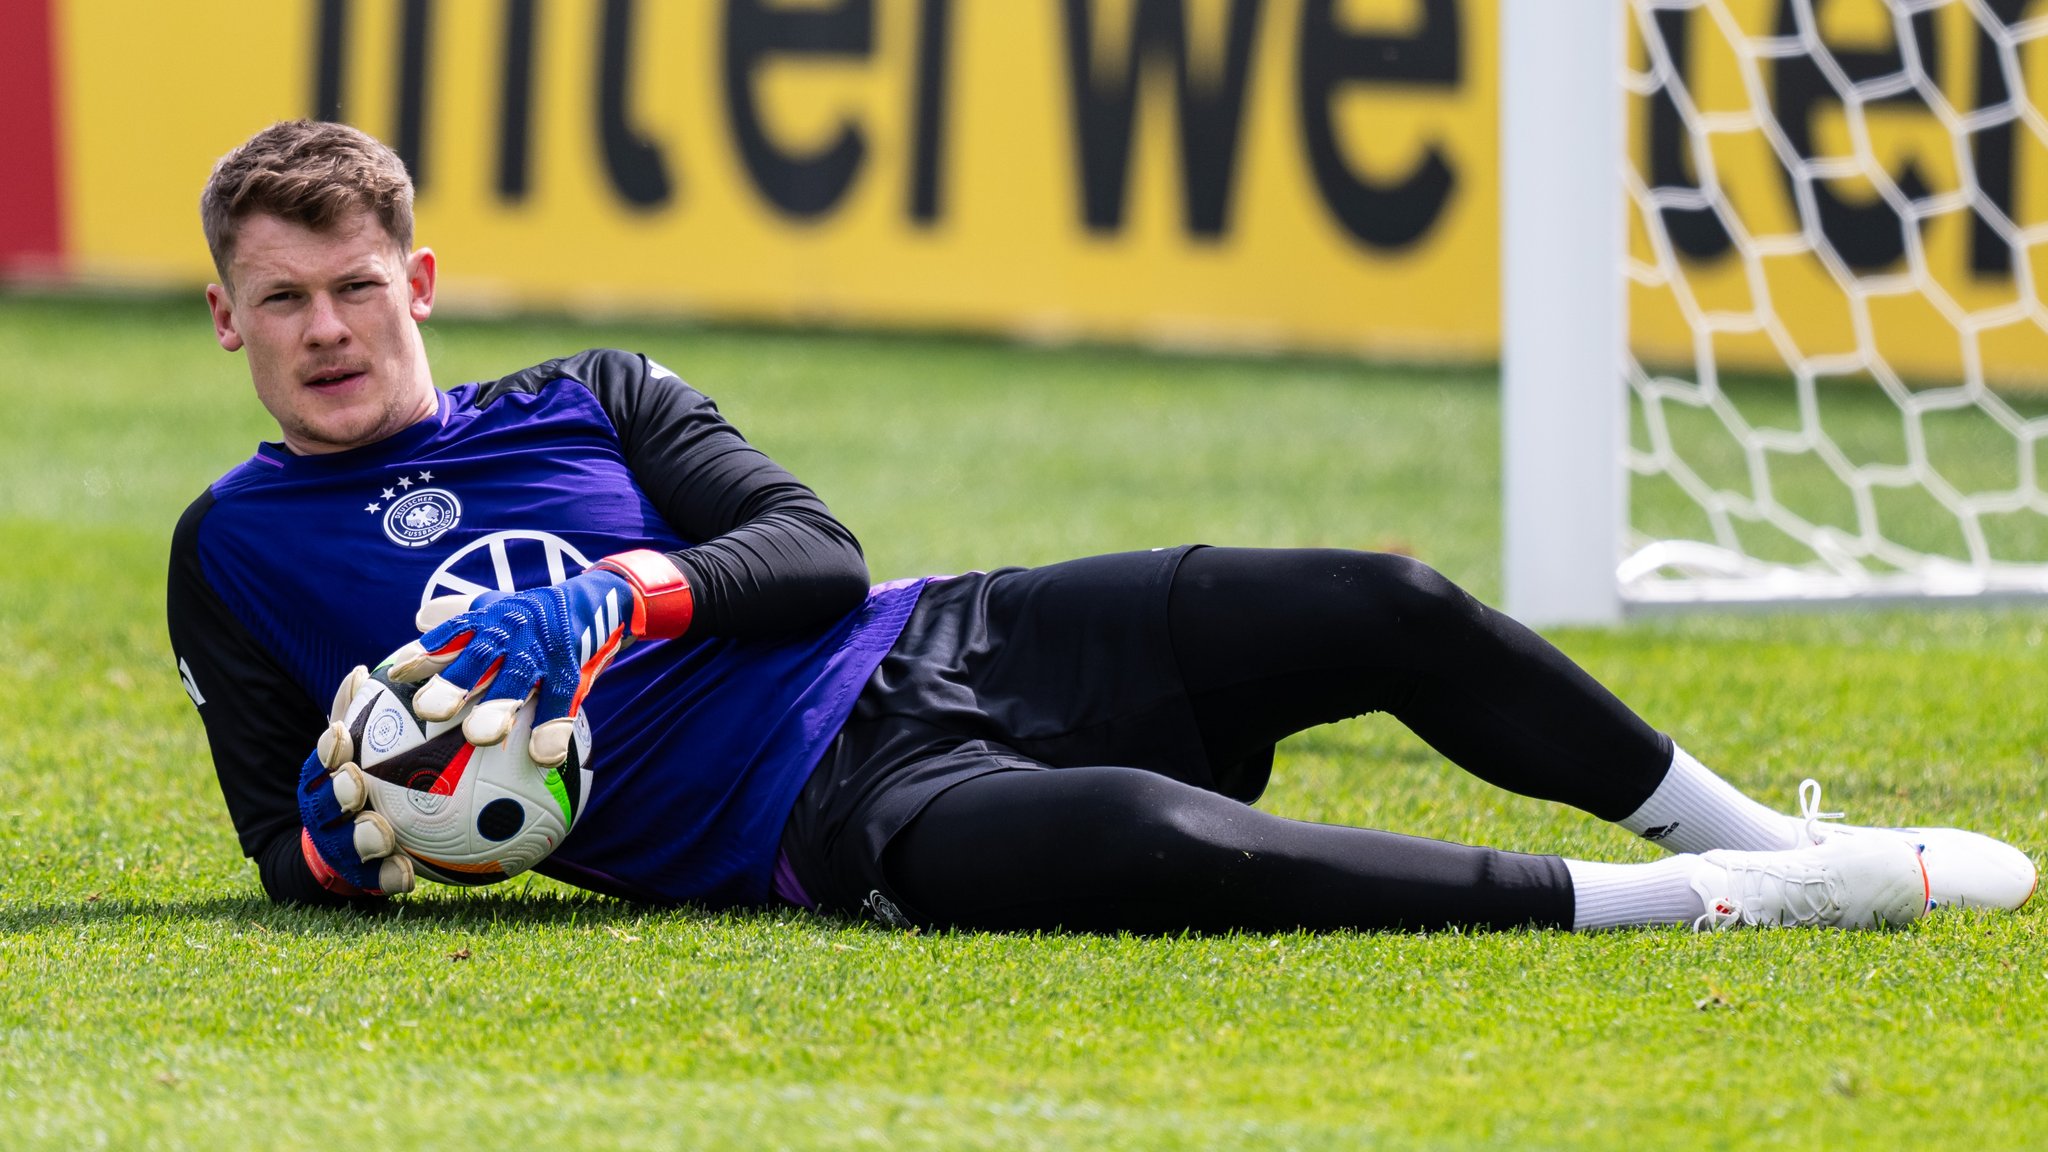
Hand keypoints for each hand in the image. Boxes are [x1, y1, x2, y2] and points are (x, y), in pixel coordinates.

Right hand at [297, 665, 414, 895]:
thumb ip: (363, 713)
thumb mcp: (361, 746)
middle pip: (323, 803)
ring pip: (344, 844)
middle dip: (336, 793)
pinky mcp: (361, 877)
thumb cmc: (369, 783)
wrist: (347, 850)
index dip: (329, 748)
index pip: (323, 758)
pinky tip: (408, 877)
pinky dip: (389, 878)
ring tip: (380, 835)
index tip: (340, 735)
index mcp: (327, 777)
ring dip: (360, 839)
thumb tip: (363, 669)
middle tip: (354, 784)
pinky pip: (376, 880)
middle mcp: (326, 812)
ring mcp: (339, 846)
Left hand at [384, 549, 693, 767]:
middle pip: (478, 656)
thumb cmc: (537, 613)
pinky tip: (544, 757)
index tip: (397, 672)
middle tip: (429, 709)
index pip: (451, 634)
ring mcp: (540, 650)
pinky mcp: (570, 667)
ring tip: (481, 736)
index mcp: (489, 619)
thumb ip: (460, 614)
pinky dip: (553, 727)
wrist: (598, 599)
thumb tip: (419, 617)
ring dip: (499, 705)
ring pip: (516, 678)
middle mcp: (510, 631)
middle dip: (454, 681)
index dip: (425, 652)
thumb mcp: (500, 604)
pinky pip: (560, 700)